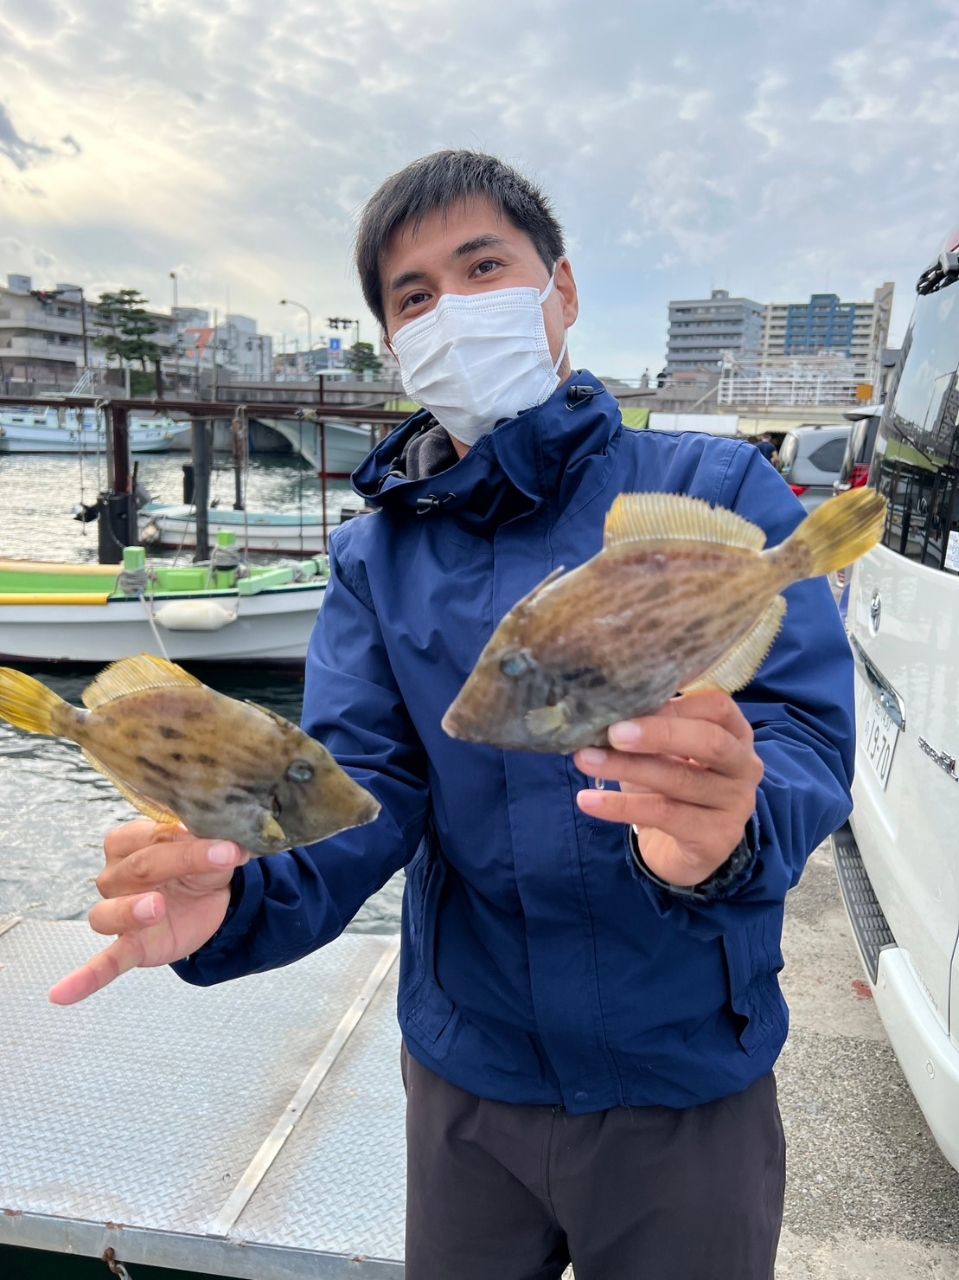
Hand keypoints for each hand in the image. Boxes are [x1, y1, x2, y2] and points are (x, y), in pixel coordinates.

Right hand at [48, 819, 249, 1005]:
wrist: (213, 902)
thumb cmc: (200, 868)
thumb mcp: (213, 852)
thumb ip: (212, 847)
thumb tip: (226, 844)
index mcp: (131, 841)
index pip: (152, 835)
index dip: (189, 838)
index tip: (227, 843)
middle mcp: (115, 875)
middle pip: (139, 868)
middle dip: (183, 861)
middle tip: (222, 857)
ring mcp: (118, 912)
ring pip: (109, 912)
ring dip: (129, 911)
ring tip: (156, 907)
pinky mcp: (129, 947)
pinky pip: (103, 963)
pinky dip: (85, 978)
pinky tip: (62, 994)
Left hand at [574, 691, 762, 887]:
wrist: (680, 851)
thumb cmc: (671, 787)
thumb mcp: (665, 753)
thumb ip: (649, 728)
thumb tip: (605, 708)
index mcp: (735, 734)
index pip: (718, 707)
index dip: (677, 704)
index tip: (632, 703)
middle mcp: (744, 767)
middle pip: (709, 742)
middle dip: (659, 733)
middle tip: (613, 732)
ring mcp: (735, 804)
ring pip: (680, 780)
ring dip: (627, 767)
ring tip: (585, 760)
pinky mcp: (715, 838)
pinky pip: (664, 816)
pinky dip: (621, 806)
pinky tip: (588, 800)